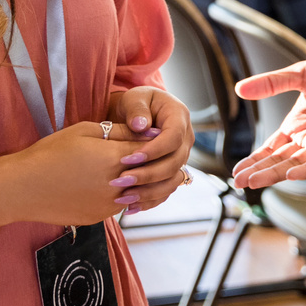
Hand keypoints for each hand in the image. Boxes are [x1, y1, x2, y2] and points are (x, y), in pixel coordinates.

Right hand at [7, 120, 154, 225]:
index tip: (144, 137)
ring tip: (111, 169)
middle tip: (132, 153)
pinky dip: (114, 195)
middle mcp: (117, 184)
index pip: (147, 148)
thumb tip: (149, 130)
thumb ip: (120, 131)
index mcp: (114, 158)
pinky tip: (98, 185)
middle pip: (145, 172)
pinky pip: (116, 204)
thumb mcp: (85, 131)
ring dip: (131, 180)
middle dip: (145, 162)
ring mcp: (108, 205)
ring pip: (134, 191)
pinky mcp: (98, 217)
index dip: (148, 141)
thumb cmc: (50, 153)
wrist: (22, 187)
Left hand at [105, 87, 193, 211]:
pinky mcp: (172, 171)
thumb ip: (137, 109)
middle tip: (120, 181)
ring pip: (172, 181)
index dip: (153, 151)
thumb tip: (141, 126)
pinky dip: (150, 201)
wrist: (138, 114)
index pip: (173, 138)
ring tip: (122, 197)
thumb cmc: (136, 103)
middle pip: (174, 163)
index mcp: (179, 117)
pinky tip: (130, 208)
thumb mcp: (135, 98)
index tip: (127, 159)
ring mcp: (181, 157)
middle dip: (147, 175)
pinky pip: (166, 191)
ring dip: (148, 192)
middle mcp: (186, 139)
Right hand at [231, 52, 305, 188]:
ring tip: (256, 182)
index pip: (271, 148)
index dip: (254, 160)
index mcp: (297, 125)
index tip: (236, 172)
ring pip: (296, 164)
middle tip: (240, 182)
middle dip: (259, 171)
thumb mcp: (299, 74)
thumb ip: (271, 83)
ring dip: (276, 174)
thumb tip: (240, 88)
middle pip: (280, 160)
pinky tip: (291, 175)